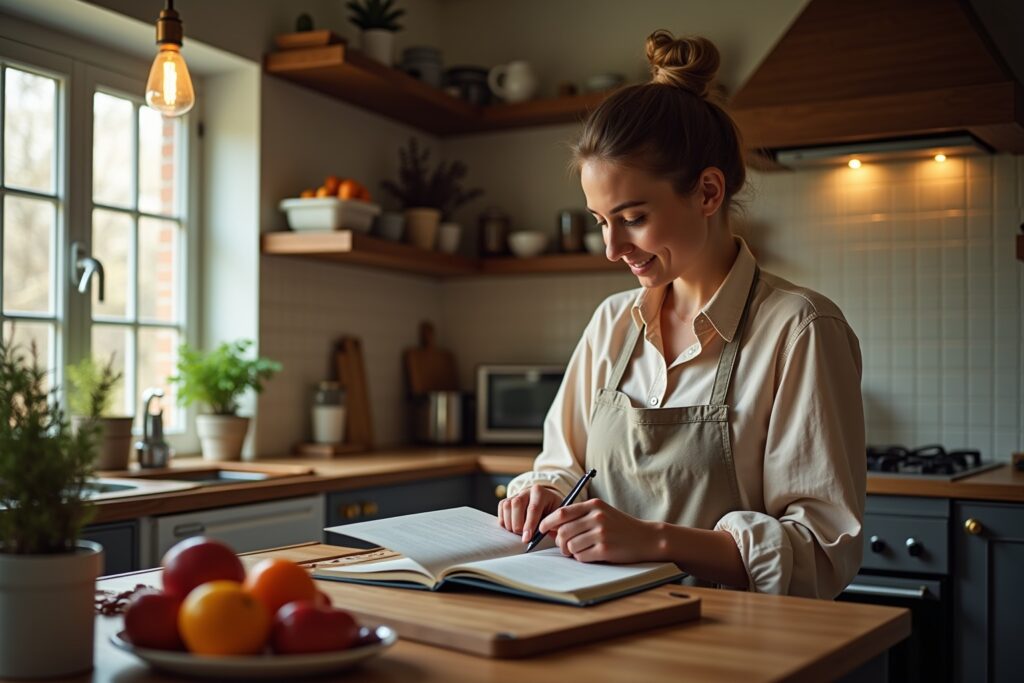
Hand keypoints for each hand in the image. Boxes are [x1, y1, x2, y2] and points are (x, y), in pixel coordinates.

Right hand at [497, 484, 563, 541]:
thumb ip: (550, 524)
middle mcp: (527, 491)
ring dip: (510, 522)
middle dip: (518, 524)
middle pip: (517, 504)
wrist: (547, 503)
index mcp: (541, 493)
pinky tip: (511, 526)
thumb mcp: (556, 517)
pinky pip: (501, 507)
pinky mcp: (508, 499)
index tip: (526, 538)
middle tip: (522, 535)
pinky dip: (503, 519)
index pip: (533, 508)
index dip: (529, 525)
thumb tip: (541, 535)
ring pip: (507, 505)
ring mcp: (516, 494)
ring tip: (517, 531)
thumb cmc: (551, 512)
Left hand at [538, 498, 658, 563]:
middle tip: (564, 546)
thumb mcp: (600, 513)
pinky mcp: (605, 549)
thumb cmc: (619, 526)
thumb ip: (578, 517)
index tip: (542, 529)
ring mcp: (601, 533)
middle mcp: (597, 517)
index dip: (548, 522)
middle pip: (563, 531)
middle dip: (559, 542)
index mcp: (594, 505)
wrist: (646, 538)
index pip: (562, 513)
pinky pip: (581, 556)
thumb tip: (551, 528)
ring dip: (571, 551)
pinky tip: (591, 554)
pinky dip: (581, 558)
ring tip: (581, 550)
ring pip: (570, 545)